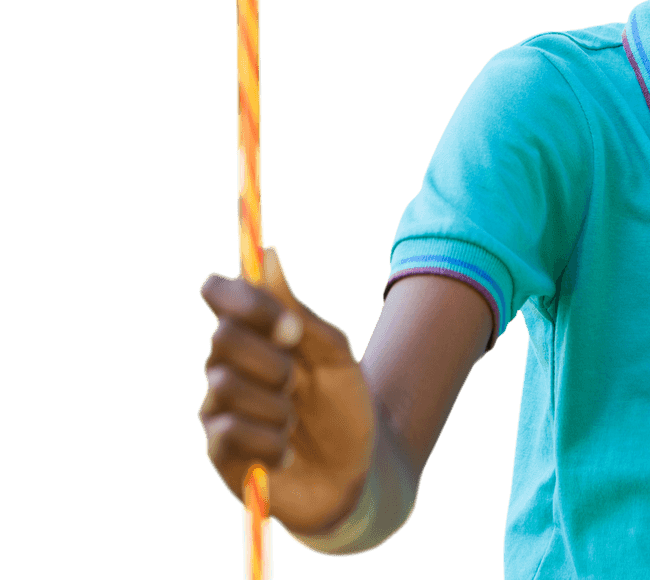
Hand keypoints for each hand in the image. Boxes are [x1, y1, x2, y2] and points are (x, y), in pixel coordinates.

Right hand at [199, 246, 376, 534]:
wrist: (357, 469)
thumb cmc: (344, 403)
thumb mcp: (334, 352)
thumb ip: (297, 309)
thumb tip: (268, 255)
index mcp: (254, 330)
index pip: (219, 292)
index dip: (247, 302)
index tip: (291, 327)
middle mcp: (227, 362)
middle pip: (222, 337)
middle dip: (273, 361)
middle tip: (299, 382)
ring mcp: (218, 406)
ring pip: (225, 386)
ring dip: (276, 406)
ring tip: (295, 421)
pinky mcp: (219, 451)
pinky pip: (226, 433)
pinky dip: (269, 442)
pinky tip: (286, 453)